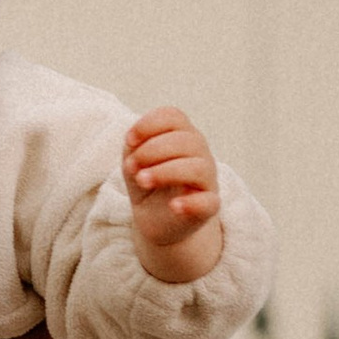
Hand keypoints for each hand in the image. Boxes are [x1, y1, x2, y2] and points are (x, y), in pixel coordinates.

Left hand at [123, 107, 225, 285]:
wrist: (158, 221)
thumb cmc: (149, 183)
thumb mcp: (134, 163)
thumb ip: (133, 148)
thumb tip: (134, 146)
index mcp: (182, 136)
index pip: (173, 117)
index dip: (149, 124)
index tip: (128, 141)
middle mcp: (199, 153)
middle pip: (186, 140)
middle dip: (152, 150)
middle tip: (130, 166)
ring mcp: (207, 180)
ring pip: (197, 167)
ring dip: (165, 172)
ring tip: (142, 181)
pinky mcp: (209, 206)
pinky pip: (208, 202)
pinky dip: (191, 203)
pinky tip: (174, 206)